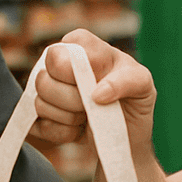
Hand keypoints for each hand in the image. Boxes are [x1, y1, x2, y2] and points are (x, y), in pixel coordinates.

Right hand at [29, 29, 156, 156]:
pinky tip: (79, 129)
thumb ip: (127, 80)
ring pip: (40, 104)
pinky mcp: (39, 115)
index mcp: (80, 45)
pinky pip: (38, 127)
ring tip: (90, 116)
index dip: (74, 76)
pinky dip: (64, 134)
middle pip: (43, 81)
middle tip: (95, 104)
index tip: (96, 86)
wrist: (126, 136)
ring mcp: (46, 88)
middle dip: (73, 100)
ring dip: (71, 119)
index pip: (58, 56)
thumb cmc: (134, 101)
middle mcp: (58, 63)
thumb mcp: (143, 85)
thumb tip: (97, 94)